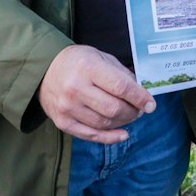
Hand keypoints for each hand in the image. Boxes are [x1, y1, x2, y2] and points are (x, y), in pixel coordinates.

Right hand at [38, 45, 155, 143]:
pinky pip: (91, 135)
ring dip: (123, 122)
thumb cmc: (78, 61)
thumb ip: (121, 74)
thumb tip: (142, 94)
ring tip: (129, 116)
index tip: (151, 104)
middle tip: (139, 110)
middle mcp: (76, 88)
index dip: (140, 97)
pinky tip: (123, 134)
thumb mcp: (100, 57)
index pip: (120, 87)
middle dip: (133, 112)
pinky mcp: (62, 122)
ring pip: (104, 124)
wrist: (44, 69)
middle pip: (114, 109)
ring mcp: (67, 107)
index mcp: (88, 67)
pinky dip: (110, 137)